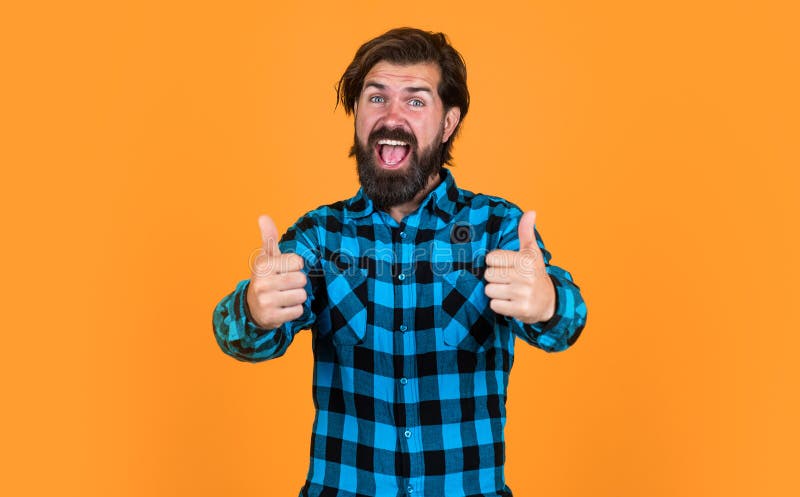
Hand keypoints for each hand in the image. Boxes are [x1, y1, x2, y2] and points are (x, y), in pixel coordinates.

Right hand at [246, 215, 307, 329]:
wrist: (252, 308)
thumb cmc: (265, 278)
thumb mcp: (266, 258)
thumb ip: (269, 237)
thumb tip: (263, 216)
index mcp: (263, 265)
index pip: (298, 262)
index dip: (296, 266)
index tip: (285, 269)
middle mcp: (262, 282)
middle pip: (302, 280)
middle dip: (297, 283)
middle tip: (285, 285)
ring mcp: (266, 301)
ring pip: (302, 296)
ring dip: (297, 297)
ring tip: (284, 296)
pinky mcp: (272, 317)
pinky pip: (298, 311)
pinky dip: (294, 310)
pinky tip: (283, 308)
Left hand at [484, 211, 555, 323]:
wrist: (549, 302)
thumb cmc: (535, 273)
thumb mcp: (532, 252)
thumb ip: (526, 232)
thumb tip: (531, 211)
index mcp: (526, 260)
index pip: (490, 258)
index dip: (496, 263)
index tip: (507, 266)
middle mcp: (525, 276)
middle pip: (488, 275)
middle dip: (495, 278)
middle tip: (509, 280)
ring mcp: (523, 294)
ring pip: (489, 290)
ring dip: (496, 293)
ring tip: (510, 291)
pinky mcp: (521, 310)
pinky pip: (494, 305)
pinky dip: (499, 305)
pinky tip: (511, 302)